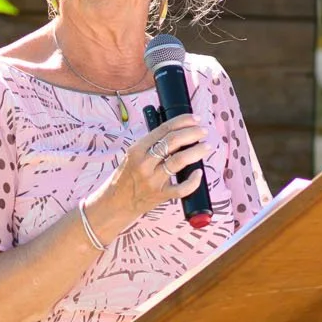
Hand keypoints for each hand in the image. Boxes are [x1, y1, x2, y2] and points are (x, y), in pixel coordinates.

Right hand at [89, 114, 205, 240]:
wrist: (115, 203)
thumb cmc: (126, 176)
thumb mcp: (132, 156)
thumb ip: (151, 145)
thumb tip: (178, 132)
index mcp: (137, 149)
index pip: (163, 129)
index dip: (183, 121)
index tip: (195, 119)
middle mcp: (144, 163)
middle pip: (173, 142)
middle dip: (192, 133)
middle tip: (203, 132)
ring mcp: (152, 180)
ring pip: (180, 161)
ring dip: (197, 151)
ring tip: (206, 147)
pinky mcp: (160, 195)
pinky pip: (182, 188)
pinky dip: (193, 180)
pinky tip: (199, 173)